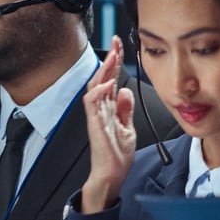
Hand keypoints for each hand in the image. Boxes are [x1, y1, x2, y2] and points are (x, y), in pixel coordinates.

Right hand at [80, 36, 136, 212]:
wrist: (112, 176)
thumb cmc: (116, 156)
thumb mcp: (127, 128)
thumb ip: (125, 109)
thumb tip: (126, 91)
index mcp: (109, 108)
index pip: (111, 79)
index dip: (115, 62)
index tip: (120, 46)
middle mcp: (101, 109)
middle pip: (102, 78)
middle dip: (109, 59)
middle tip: (116, 42)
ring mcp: (96, 116)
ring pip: (95, 86)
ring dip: (103, 70)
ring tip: (112, 56)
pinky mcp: (95, 125)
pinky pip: (92, 104)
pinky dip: (98, 92)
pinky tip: (108, 83)